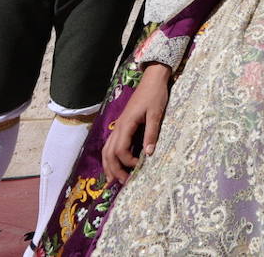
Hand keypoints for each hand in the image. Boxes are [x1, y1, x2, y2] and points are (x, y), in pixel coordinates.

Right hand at [102, 63, 170, 184]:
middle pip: (109, 153)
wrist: (152, 79)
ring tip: (113, 181)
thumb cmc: (155, 95)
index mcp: (126, 124)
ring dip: (109, 166)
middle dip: (114, 170)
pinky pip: (111, 144)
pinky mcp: (122, 125)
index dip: (127, 162)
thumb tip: (148, 154)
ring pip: (107, 150)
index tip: (138, 166)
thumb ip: (151, 133)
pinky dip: (111, 157)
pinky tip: (114, 164)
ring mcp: (119, 126)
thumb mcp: (156, 114)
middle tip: (124, 183)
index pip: (120, 150)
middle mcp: (119, 127)